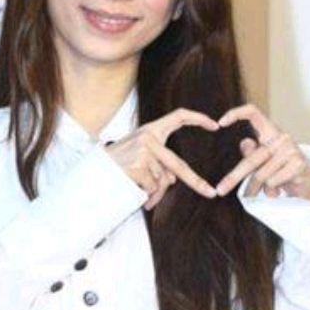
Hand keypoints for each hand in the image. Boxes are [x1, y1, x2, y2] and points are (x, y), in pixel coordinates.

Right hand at [104, 108, 219, 209]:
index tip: (215, 125)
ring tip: (140, 190)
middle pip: (178, 165)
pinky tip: (133, 186)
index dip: (197, 119)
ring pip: (162, 181)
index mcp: (151, 130)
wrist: (93, 171)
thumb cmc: (117, 164)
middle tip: (210, 192)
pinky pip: (152, 186)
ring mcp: (144, 150)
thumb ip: (159, 164)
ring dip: (154, 192)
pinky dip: (145, 193)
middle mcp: (149, 137)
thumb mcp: (140, 157)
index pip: (178, 117)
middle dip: (195, 182)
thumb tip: (172, 180)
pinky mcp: (139, 164)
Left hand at [214, 103, 309, 201]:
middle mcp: (281, 137)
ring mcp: (291, 150)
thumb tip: (245, 142)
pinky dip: (272, 190)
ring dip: (258, 189)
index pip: (253, 113)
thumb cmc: (282, 172)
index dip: (236, 113)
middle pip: (251, 159)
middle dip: (234, 177)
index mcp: (270, 132)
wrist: (309, 185)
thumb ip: (252, 154)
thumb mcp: (264, 162)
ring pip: (261, 175)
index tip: (220, 123)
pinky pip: (273, 181)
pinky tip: (279, 190)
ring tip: (266, 191)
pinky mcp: (298, 164)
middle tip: (220, 190)